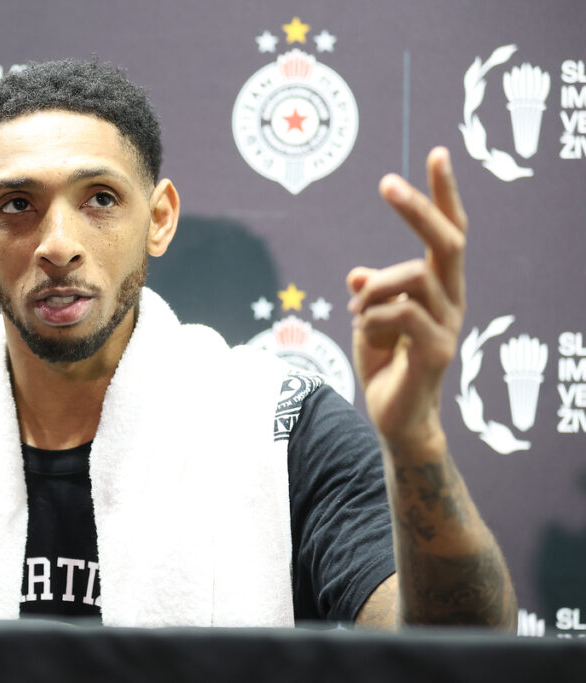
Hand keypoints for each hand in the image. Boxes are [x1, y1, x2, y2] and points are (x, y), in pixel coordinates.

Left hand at [347, 147, 467, 451]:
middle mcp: (452, 300)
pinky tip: (363, 333)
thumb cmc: (384, 366)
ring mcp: (449, 325)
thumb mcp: (366, 321)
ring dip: (372, 289)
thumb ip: (367, 295)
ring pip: (411, 277)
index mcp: (439, 287)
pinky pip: (401, 313)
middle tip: (386, 183)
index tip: (437, 153)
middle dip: (417, 208)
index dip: (443, 195)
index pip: (450, 232)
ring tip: (355, 311)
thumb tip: (356, 273)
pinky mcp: (438, 351)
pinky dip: (371, 318)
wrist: (396, 419)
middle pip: (446, 242)